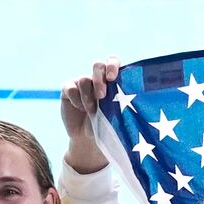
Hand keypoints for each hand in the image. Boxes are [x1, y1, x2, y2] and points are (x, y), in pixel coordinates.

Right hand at [60, 60, 120, 175]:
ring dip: (88, 96)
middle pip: (98, 66)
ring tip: (92, 111)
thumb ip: (122, 104)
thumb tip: (135, 103)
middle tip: (102, 96)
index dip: (112, 65)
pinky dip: (75, 99)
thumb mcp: (118, 116)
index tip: (112, 78)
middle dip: (100, 80)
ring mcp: (82, 83)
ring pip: (84, 80)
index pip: (113, 62)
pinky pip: (70, 88)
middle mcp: (97, 78)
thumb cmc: (108, 127)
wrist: (89, 140)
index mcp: (113, 80)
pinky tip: (79, 109)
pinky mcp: (68, 90)